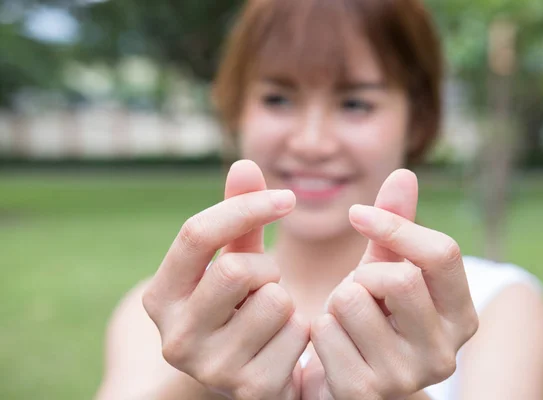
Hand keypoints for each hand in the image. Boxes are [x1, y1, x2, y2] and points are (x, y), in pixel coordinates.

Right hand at [143, 160, 309, 399]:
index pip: (195, 235)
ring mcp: (211, 369)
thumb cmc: (240, 306)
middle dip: (267, 267)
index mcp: (160, 298)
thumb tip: (246, 162)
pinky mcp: (252, 389)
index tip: (286, 198)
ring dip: (285, 299)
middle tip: (266, 282)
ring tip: (270, 316)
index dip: (245, 207)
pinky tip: (284, 343)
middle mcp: (175, 338)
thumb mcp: (233, 258)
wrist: (251, 374)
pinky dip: (301, 329)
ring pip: (274, 301)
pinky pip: (298, 333)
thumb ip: (237, 214)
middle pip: (237, 269)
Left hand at [303, 170, 478, 399]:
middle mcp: (444, 353)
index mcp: (462, 316)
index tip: (358, 214)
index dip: (396, 225)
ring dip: (337, 300)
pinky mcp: (362, 393)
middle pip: (399, 278)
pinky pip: (324, 331)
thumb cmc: (374, 315)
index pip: (442, 254)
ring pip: (352, 301)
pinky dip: (319, 328)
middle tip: (360, 288)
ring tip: (346, 319)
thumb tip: (404, 172)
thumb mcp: (389, 268)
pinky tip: (331, 344)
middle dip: (364, 272)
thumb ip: (399, 224)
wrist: (347, 378)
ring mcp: (405, 378)